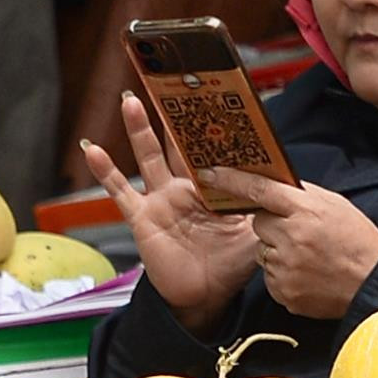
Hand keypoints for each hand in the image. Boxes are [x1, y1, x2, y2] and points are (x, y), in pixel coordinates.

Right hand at [80, 93, 258, 333]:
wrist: (206, 298)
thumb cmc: (231, 266)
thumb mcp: (257, 232)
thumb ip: (267, 208)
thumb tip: (285, 187)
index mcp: (215, 188)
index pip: (215, 149)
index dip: (215, 124)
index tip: (216, 95)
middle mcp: (186, 187)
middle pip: (179, 142)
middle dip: (174, 114)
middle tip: (169, 80)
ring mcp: (162, 200)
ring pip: (149, 157)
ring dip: (139, 129)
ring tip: (130, 100)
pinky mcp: (143, 217)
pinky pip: (120, 191)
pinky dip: (106, 171)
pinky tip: (93, 150)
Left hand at [202, 171, 377, 318]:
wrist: (373, 282)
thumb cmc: (357, 240)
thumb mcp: (335, 205)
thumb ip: (302, 195)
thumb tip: (272, 185)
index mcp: (306, 211)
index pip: (260, 190)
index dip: (232, 180)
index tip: (209, 174)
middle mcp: (291, 237)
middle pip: (259, 223)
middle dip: (273, 225)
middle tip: (299, 232)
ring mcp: (285, 267)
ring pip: (262, 251)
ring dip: (277, 250)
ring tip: (308, 255)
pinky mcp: (283, 291)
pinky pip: (269, 276)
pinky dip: (282, 273)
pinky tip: (306, 272)